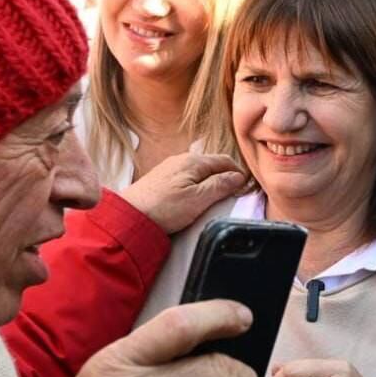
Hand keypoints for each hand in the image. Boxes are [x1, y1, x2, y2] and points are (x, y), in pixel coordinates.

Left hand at [121, 153, 245, 233]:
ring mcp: (169, 169)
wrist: (128, 216)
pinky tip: (195, 198)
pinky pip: (186, 178)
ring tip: (217, 196)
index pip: (225, 160)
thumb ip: (220, 185)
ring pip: (198, 171)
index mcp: (193, 161)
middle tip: (235, 192)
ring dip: (210, 181)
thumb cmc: (162, 208)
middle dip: (225, 176)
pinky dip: (196, 185)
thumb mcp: (198, 198)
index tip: (246, 186)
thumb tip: (238, 177)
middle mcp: (181, 160)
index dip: (238, 172)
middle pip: (211, 164)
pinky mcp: (160, 180)